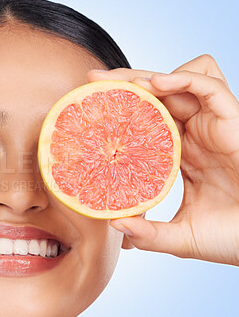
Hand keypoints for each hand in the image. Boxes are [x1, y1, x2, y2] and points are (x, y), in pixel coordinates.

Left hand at [87, 54, 238, 266]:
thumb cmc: (231, 239)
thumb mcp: (181, 236)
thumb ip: (149, 233)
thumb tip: (116, 226)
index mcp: (181, 155)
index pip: (147, 121)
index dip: (122, 110)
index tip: (91, 106)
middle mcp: (195, 135)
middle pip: (159, 94)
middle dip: (127, 82)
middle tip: (94, 79)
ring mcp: (213, 126)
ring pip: (182, 82)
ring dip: (150, 77)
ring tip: (122, 84)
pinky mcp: (232, 121)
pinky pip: (209, 86)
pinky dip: (184, 78)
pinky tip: (157, 84)